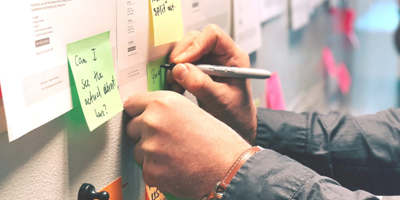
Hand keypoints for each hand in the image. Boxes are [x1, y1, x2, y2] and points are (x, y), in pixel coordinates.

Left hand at [124, 91, 250, 198]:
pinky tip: (176, 167)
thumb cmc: (218, 141)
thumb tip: (147, 114)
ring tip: (176, 155)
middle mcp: (153, 121)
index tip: (142, 117)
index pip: (132, 104)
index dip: (139, 112)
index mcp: (164, 102)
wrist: (230, 168)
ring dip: (151, 153)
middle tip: (168, 140)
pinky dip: (157, 170)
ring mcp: (149, 147)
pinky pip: (146, 168)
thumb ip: (166, 110)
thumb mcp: (191, 111)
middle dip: (144, 133)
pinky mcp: (150, 170)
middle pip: (131, 127)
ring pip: (138, 149)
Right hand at [167, 24, 257, 144]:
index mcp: (234, 57)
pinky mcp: (200, 72)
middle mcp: (221, 56)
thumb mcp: (219, 100)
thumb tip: (179, 69)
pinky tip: (177, 88)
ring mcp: (209, 63)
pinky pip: (183, 64)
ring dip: (177, 66)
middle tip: (174, 73)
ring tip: (175, 84)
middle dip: (182, 55)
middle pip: (196, 40)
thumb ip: (200, 84)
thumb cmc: (236, 115)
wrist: (237, 128)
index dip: (195, 45)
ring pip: (187, 51)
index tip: (182, 62)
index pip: (213, 36)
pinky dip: (176, 74)